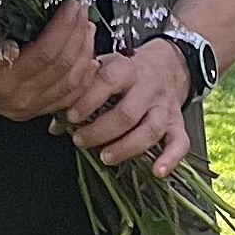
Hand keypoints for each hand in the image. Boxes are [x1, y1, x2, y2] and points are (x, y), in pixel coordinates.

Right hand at [0, 0, 98, 121]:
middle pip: (64, 67)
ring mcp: (24, 107)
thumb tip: (12, 48)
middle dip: (79, 34)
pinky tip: (88, 60)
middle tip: (83, 8)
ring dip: (84, 52)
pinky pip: (65, 98)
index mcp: (0, 82)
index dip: (65, 27)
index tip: (73, 3)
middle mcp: (16, 99)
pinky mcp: (28, 110)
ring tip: (86, 26)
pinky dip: (83, 78)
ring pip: (70, 83)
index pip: (47, 54)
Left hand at [56, 41, 193, 173]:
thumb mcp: (105, 69)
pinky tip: (157, 172)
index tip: (71, 117)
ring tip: (106, 157)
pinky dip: (170, 158)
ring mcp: (164, 107)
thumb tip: (55, 124)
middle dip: (101, 131)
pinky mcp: (177, 123)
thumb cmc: (129, 71)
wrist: (169, 63)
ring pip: (150, 129)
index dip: (88, 101)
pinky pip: (180, 142)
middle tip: (81, 141)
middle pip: (127, 113)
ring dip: (127, 147)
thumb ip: (81, 93)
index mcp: (126, 69)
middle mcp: (148, 88)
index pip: (108, 82)